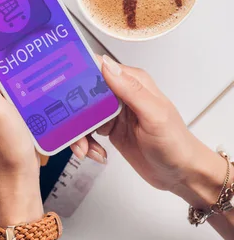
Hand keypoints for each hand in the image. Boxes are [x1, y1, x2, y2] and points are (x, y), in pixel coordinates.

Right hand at [71, 56, 220, 200]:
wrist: (180, 175)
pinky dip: (85, 144)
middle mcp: (119, 94)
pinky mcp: (108, 130)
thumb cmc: (175, 144)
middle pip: (82, 94)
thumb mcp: (154, 115)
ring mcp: (112, 113)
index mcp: (131, 82)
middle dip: (72, 114)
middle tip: (73, 132)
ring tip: (85, 150)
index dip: (77, 76)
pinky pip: (85, 132)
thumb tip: (106, 65)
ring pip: (81, 116)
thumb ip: (130, 90)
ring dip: (78, 134)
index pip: (98, 69)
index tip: (60, 88)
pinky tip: (95, 153)